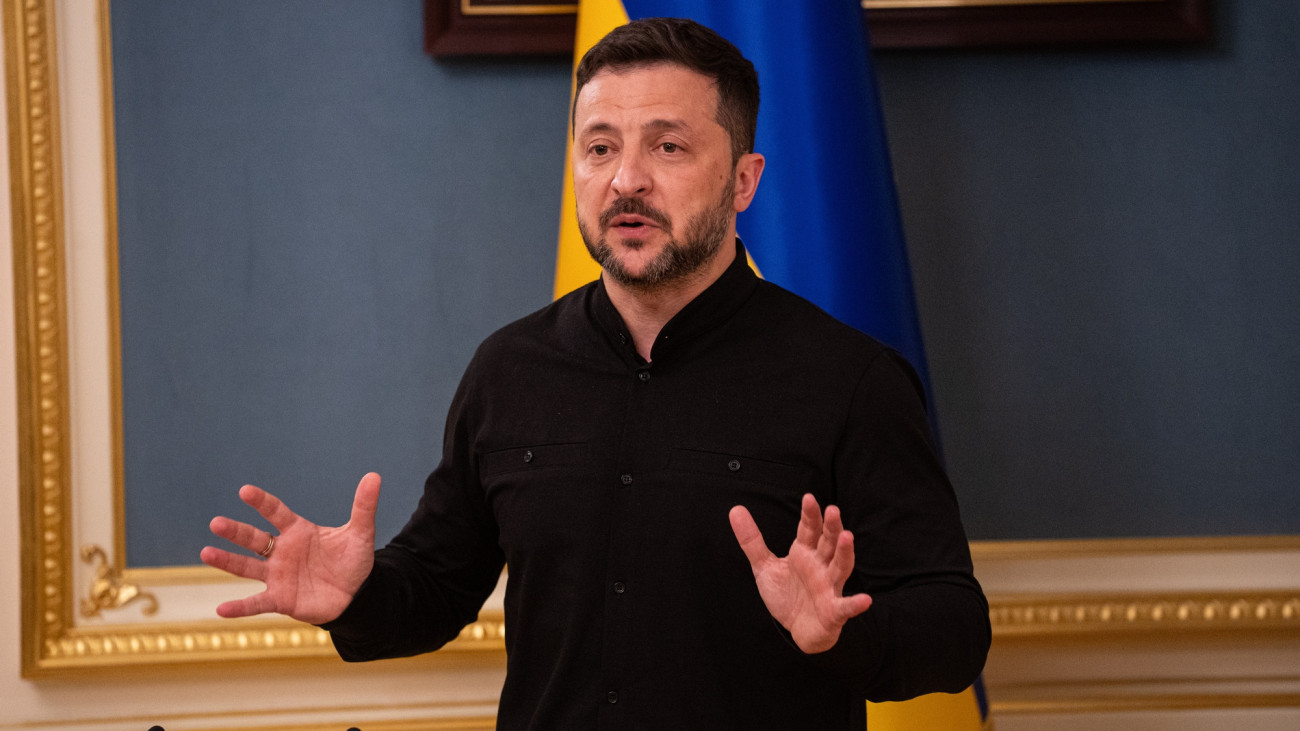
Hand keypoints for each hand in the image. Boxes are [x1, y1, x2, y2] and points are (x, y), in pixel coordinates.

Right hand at [200, 472, 380, 624]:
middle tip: (216, 523)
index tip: (246, 491)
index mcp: (298, 531)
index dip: (262, 502)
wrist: (356, 595)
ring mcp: (278, 575)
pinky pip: (256, 603)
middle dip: (236, 531)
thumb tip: (374, 475)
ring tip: (206, 552)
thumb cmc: (352, 561)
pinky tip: (221, 609)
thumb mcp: (360, 534)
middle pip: (255, 539)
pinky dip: (240, 607)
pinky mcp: (280, 599)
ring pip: (247, 567)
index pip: (276, 513)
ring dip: (227, 561)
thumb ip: (363, 506)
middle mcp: (282, 551)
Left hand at [729, 493, 872, 653]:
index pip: (809, 529)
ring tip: (847, 537)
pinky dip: (855, 604)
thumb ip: (752, 540)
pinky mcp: (834, 611)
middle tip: (832, 509)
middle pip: (828, 542)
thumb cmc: (788, 595)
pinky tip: (865, 600)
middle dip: (831, 526)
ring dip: (845, 553)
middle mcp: (821, 566)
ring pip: (840, 566)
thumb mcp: (764, 566)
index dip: (810, 514)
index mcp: (805, 553)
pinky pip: (846, 606)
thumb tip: (735, 510)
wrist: (798, 629)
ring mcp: (829, 587)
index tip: (809, 498)